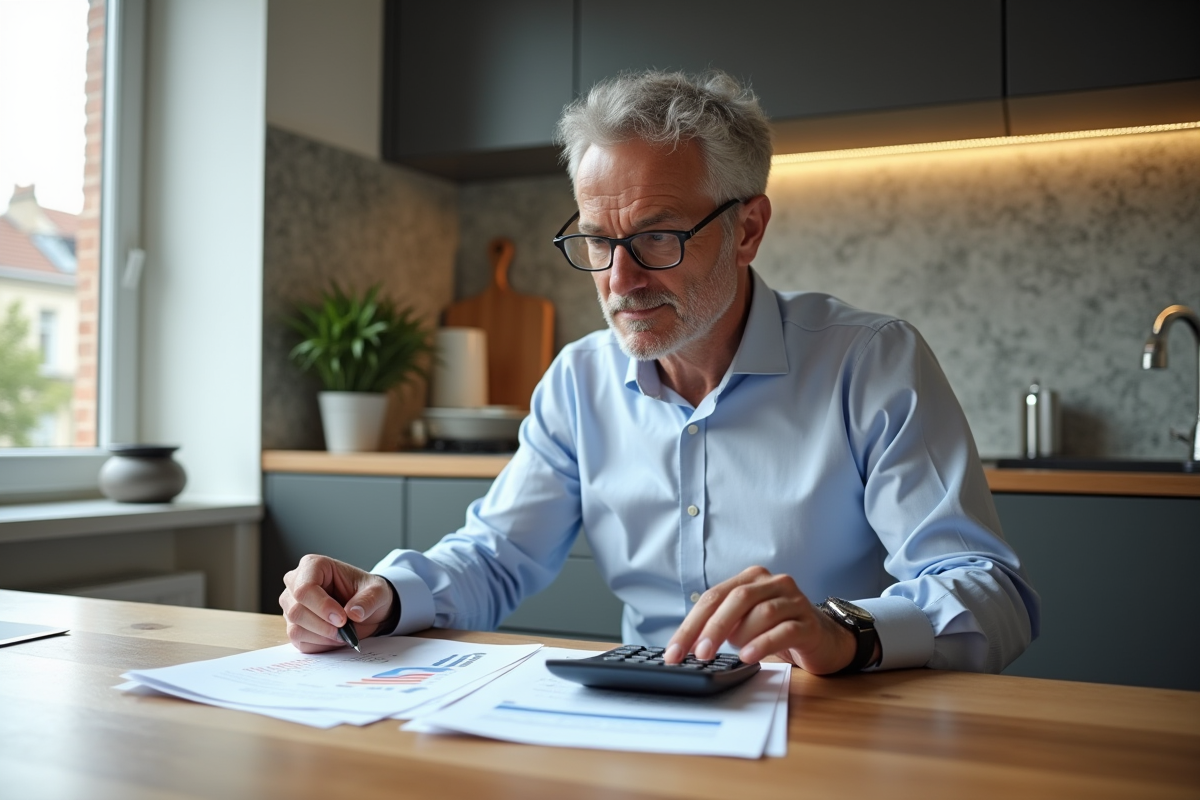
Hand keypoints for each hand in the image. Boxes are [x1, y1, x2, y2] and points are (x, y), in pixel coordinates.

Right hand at [279, 554, 395, 653]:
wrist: (366, 608)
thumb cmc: (367, 592)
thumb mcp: (378, 592)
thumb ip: (368, 600)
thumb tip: (354, 614)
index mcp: (313, 566)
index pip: (304, 589)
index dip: (322, 607)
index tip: (342, 619)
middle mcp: (295, 583)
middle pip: (296, 611)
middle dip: (323, 625)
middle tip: (345, 629)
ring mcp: (291, 605)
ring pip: (295, 628)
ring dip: (322, 636)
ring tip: (342, 632)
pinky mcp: (293, 625)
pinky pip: (298, 641)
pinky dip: (319, 644)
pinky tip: (333, 637)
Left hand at [664, 566, 865, 674]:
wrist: (821, 639)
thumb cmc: (774, 630)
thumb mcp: (743, 623)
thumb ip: (719, 624)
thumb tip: (687, 645)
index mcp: (750, 579)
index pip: (713, 597)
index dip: (691, 624)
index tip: (675, 652)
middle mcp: (772, 583)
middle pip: (736, 599)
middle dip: (712, 628)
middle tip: (699, 654)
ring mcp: (794, 600)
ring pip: (762, 612)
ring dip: (742, 635)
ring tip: (736, 653)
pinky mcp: (809, 622)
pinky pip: (784, 630)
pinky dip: (763, 643)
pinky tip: (749, 656)